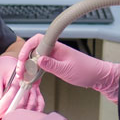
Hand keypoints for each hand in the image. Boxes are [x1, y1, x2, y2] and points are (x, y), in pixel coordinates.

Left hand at [0, 55, 44, 116]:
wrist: (10, 61)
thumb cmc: (3, 68)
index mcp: (16, 78)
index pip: (11, 95)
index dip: (3, 106)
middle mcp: (27, 82)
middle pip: (23, 101)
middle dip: (12, 112)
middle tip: (3, 119)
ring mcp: (33, 87)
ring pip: (32, 103)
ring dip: (23, 113)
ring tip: (13, 119)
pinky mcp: (36, 91)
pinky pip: (40, 102)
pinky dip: (35, 110)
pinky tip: (28, 116)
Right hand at [4, 34, 119, 104]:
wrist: (98, 76)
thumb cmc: (87, 71)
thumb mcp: (67, 70)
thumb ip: (52, 65)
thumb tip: (38, 60)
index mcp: (57, 47)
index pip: (37, 40)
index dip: (26, 48)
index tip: (22, 60)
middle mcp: (54, 50)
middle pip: (33, 50)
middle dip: (24, 61)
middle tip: (21, 73)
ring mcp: (54, 57)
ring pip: (36, 59)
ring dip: (29, 68)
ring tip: (24, 78)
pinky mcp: (56, 64)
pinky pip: (41, 65)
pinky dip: (36, 72)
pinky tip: (33, 79)